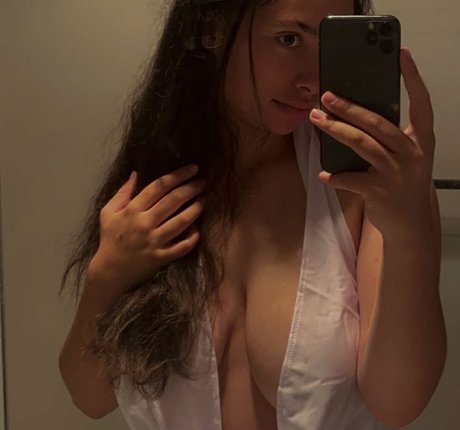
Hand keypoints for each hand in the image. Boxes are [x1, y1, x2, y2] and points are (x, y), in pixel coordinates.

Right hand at [88, 164, 206, 295]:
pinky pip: (183, 246)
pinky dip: (193, 237)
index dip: (177, 175)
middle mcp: (145, 224)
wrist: (109, 271)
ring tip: (203, 199)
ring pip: (181, 222)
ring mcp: (155, 242)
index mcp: (132, 210)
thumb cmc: (110, 239)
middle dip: (190, 188)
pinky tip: (197, 228)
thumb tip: (135, 173)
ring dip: (195, 209)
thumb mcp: (108, 212)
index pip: (159, 187)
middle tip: (202, 181)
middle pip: (173, 201)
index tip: (192, 169)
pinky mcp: (162, 257)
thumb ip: (122, 192)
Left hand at [309, 47, 434, 235]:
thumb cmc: (403, 184)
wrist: (411, 223)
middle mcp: (412, 153)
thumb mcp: (406, 157)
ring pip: (361, 144)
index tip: (402, 55)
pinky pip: (351, 179)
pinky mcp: (379, 191)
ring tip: (316, 119)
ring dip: (335, 130)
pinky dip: (335, 176)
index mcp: (421, 140)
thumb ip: (389, 138)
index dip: (413, 78)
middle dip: (349, 107)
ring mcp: (396, 173)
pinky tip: (324, 174)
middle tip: (326, 96)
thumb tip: (356, 116)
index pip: (421, 103)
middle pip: (377, 123)